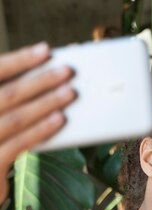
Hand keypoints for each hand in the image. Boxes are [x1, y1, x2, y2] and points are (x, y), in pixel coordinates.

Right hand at [0, 42, 75, 201]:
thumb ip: (12, 95)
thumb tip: (48, 76)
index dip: (19, 60)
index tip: (46, 50)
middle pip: (7, 93)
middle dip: (40, 81)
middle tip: (68, 71)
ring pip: (16, 118)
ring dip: (46, 103)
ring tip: (70, 93)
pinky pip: (19, 144)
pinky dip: (41, 129)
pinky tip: (60, 119)